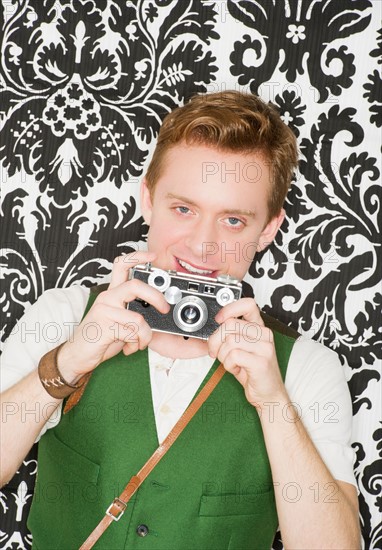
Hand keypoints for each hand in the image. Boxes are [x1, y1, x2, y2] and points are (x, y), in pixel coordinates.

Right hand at [58, 251, 169, 381]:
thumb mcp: (119, 319)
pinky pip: (132, 334)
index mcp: (112, 293)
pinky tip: (129, 348)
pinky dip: (136, 344)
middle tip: (164, 308)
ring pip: (138, 318)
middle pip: (135, 286)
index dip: (138, 257)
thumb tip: (159, 307)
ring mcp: (104, 311)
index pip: (121, 265)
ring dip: (145, 335)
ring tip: (139, 342)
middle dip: (156, 297)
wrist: (77, 355)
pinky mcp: (104, 327)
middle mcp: (107, 298)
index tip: (153, 256)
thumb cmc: (101, 337)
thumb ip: (134, 310)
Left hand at [208, 298, 286, 408]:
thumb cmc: (253, 372)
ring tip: (231, 363)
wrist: (269, 395)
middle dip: (215, 340)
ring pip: (229, 341)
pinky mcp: (261, 362)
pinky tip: (237, 369)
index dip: (229, 309)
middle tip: (216, 352)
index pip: (247, 304)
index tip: (219, 319)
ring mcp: (264, 348)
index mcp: (260, 328)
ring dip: (223, 355)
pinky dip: (229, 365)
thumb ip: (232, 334)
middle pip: (230, 324)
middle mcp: (264, 335)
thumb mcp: (242, 349)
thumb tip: (214, 326)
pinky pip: (233, 355)